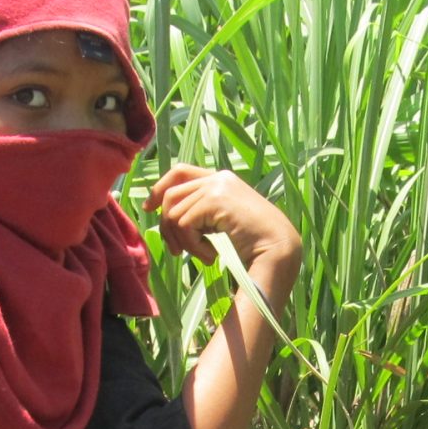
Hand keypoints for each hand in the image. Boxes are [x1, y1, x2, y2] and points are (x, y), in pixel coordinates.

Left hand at [143, 164, 301, 271]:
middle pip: (171, 194)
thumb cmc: (255, 244)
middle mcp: (218, 177)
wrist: (278, 250)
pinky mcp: (215, 200)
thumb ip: (201, 212)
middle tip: (176, 252)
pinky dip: (192, 247)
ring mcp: (217, 186)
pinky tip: (211, 256)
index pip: (180, 171)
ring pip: (173, 212)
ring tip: (203, 256)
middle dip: (166, 226)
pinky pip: (184, 225)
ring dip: (183, 241)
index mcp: (222, 179)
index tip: (149, 207)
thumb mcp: (222, 222)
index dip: (159, 187)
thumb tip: (165, 215)